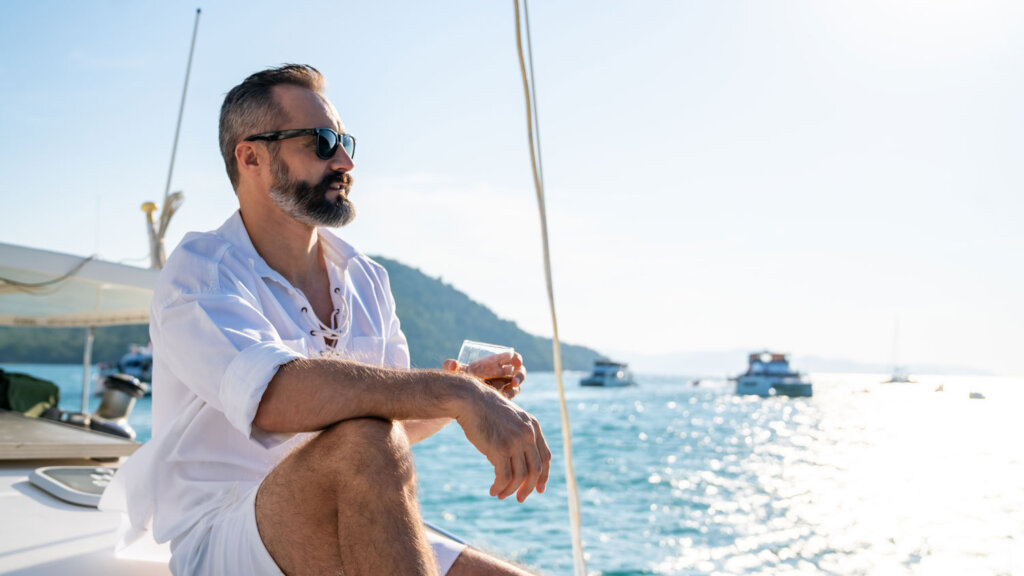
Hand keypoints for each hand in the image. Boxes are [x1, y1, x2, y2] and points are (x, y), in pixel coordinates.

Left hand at [443, 350, 526, 399]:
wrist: (462, 394)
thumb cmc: (462, 377)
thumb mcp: (457, 372)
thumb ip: (451, 366)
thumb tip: (451, 364)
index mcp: (497, 362)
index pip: (512, 357)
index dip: (517, 359)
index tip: (517, 362)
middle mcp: (503, 373)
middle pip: (519, 372)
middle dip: (520, 376)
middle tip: (514, 382)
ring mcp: (505, 385)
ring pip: (516, 386)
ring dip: (514, 390)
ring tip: (506, 395)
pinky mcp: (503, 396)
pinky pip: (510, 397)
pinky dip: (509, 399)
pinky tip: (502, 401)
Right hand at [452, 376, 551, 501]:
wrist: (470, 399)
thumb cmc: (485, 410)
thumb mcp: (509, 420)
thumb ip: (519, 436)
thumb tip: (519, 465)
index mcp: (533, 426)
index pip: (545, 457)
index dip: (544, 476)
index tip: (539, 489)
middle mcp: (528, 434)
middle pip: (536, 470)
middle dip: (529, 488)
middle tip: (520, 499)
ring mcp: (515, 441)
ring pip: (520, 476)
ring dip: (510, 490)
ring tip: (500, 495)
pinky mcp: (500, 449)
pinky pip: (504, 477)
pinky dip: (500, 487)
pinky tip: (493, 491)